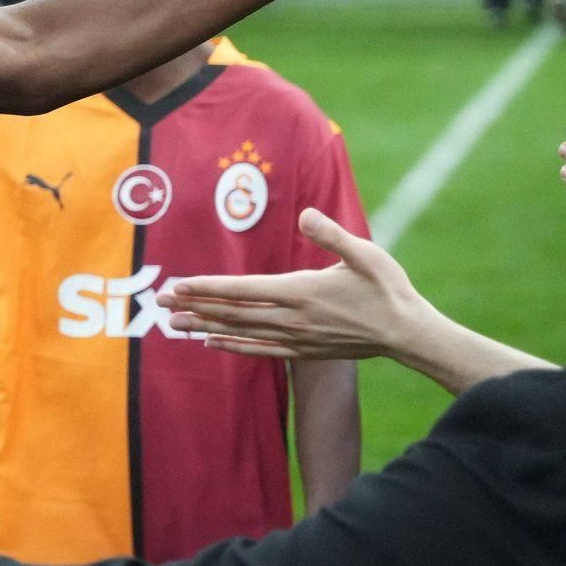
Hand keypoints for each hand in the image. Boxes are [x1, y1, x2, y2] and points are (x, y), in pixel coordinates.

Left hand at [163, 207, 421, 361]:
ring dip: (205, 326)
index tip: (178, 284)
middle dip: (193, 305)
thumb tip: (305, 214)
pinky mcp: (302, 350)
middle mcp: (292, 318)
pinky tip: (210, 342)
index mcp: (302, 291)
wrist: (407, 334)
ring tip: (174, 324)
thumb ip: (332, 235)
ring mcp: (296, 337)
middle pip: (232, 312)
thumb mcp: (365, 254)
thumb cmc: (388, 289)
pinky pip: (258, 350)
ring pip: (240, 332)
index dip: (208, 287)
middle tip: (159, 303)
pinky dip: (232, 346)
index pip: (243, 289)